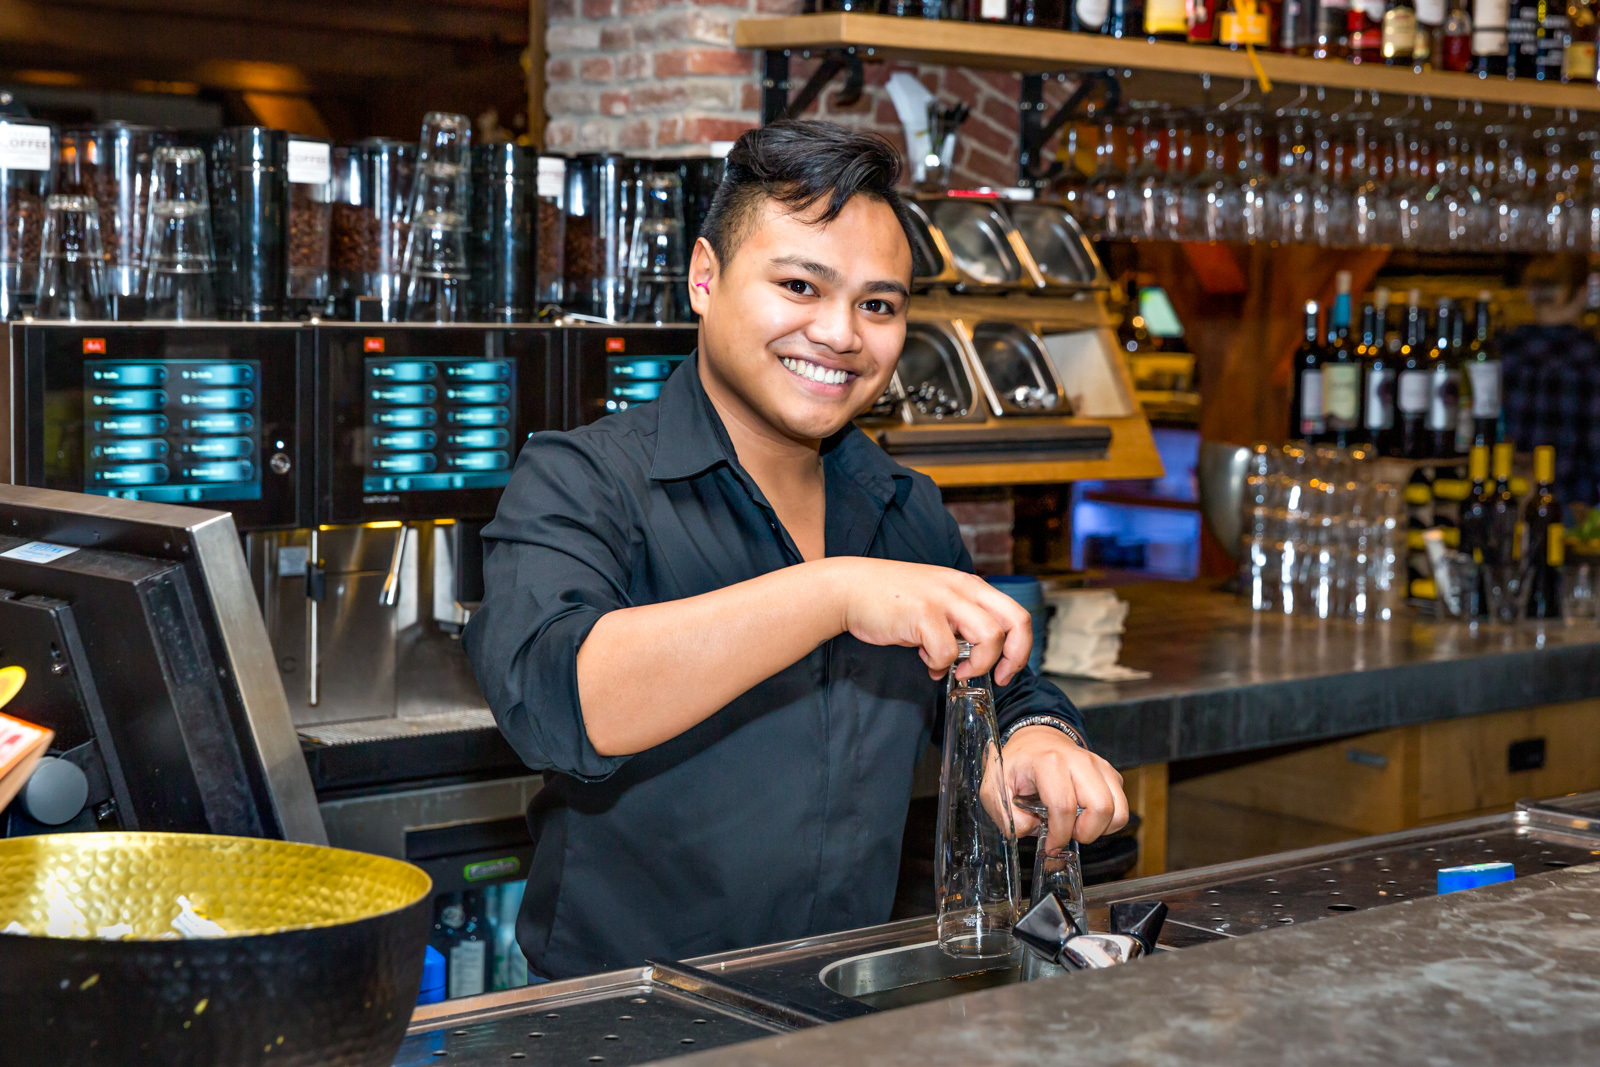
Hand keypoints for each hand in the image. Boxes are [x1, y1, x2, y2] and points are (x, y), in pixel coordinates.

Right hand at [826, 558, 1032, 685]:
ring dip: (978, 664)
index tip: (1006, 669)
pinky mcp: (922, 615)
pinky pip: (947, 652)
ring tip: (956, 671)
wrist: (849, 588)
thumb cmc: (890, 598)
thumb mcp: (936, 598)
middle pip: (1016, 621)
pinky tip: (925, 660)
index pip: (1017, 613)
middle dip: (1014, 657)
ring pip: (989, 636)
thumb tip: (969, 658)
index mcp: (970, 585)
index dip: (1020, 647)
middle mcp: (963, 588)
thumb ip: (957, 620)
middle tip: (999, 676)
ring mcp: (944, 600)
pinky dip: (939, 665)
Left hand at [1002, 725, 1126, 853]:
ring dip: (1101, 828)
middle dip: (1085, 832)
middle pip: (1101, 808)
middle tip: (1067, 833)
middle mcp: (1079, 761)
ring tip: (1078, 825)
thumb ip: (1006, 814)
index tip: (1051, 844)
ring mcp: (1099, 766)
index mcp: (1049, 762)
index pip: (1064, 806)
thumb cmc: (1017, 764)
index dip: (1059, 834)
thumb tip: (1029, 830)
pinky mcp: (1110, 773)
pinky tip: (1086, 816)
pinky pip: (1122, 806)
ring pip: (1119, 809)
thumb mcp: (995, 787)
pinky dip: (1109, 820)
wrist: (1036, 740)